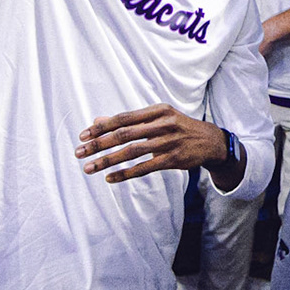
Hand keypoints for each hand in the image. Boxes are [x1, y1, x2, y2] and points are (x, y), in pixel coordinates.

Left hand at [74, 105, 227, 181]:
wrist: (211, 141)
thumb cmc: (178, 127)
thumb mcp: (158, 118)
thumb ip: (129, 120)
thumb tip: (97, 120)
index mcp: (158, 110)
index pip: (123, 118)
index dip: (101, 127)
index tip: (83, 136)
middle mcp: (163, 124)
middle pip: (124, 134)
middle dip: (98, 144)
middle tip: (79, 152)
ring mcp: (169, 142)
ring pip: (132, 152)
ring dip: (107, 160)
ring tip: (89, 167)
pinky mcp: (173, 160)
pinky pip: (144, 168)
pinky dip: (125, 173)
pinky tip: (110, 178)